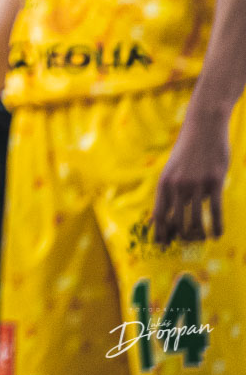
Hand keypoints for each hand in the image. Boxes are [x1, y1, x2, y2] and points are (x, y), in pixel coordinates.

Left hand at [153, 108, 229, 245]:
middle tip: (187, 244)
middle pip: (177, 222)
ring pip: (195, 220)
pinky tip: (217, 235)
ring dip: (198, 235)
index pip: (159, 215)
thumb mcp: (172, 171)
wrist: (203, 128)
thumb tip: (158, 217)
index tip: (161, 246)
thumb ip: (167, 193)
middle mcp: (177, 186)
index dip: (160, 233)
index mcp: (163, 183)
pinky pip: (215, 211)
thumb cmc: (188, 152)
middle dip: (181, 237)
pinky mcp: (214, 182)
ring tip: (202, 240)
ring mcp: (195, 184)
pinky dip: (216, 226)